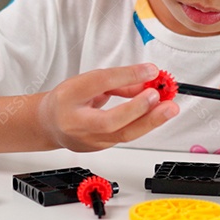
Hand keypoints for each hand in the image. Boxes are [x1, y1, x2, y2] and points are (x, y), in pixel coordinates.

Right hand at [38, 63, 179, 151]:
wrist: (49, 124)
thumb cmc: (68, 100)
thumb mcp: (87, 81)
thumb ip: (117, 81)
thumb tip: (145, 79)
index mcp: (69, 97)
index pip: (99, 84)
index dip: (126, 76)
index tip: (149, 70)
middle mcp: (76, 122)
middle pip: (110, 121)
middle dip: (138, 109)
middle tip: (157, 95)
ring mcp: (88, 140)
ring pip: (123, 135)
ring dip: (150, 121)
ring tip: (169, 108)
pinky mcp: (100, 149)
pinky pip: (126, 137)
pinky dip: (144, 125)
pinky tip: (157, 115)